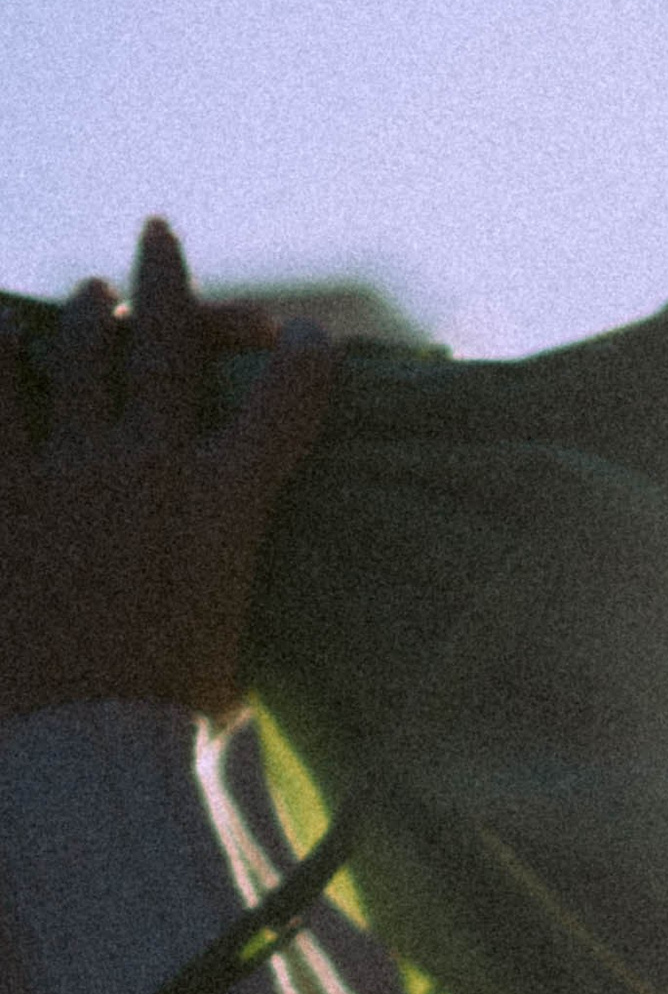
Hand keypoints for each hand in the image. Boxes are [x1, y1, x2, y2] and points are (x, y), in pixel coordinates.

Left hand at [0, 220, 334, 730]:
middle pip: (170, 342)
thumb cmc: (168, 734)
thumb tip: (240, 652)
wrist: (85, 756)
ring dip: (86, 313)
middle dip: (168, 281)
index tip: (311, 336)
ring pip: (79, 351)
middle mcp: (153, 468)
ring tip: (87, 298)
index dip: (304, 356)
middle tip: (157, 237)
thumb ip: (226, 621)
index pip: (287, 400)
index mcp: (227, 509)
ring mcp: (70, 474)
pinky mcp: (4, 496)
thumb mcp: (227, 669)